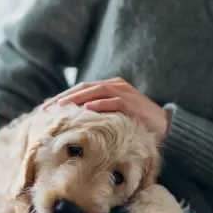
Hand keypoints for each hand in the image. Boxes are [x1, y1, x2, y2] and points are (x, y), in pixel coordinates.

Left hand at [45, 77, 170, 139]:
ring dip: (78, 98)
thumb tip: (73, 123)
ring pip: (97, 91)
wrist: (165, 127)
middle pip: (85, 87)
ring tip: (62, 106)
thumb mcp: (114, 116)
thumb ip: (98, 114)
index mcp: (110, 86)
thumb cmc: (136, 123)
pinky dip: (100, 104)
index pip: (82, 88)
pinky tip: (87, 108)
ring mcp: (125, 93)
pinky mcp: (133, 103)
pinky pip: (114, 101)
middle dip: (65, 97)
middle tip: (48, 108)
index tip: (47, 107)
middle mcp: (116, 85)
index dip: (63, 96)